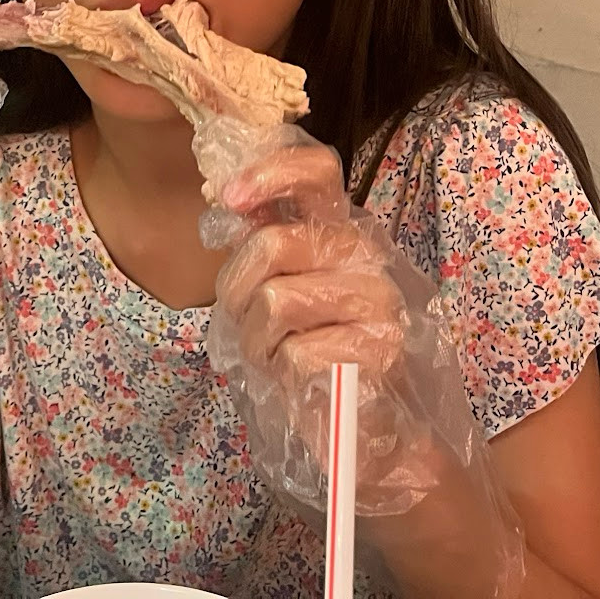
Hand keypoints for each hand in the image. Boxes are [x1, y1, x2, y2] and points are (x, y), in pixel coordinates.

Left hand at [216, 144, 417, 477]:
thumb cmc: (309, 351)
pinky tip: (299, 382)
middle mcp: (364, 254)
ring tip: (276, 355)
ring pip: (275, 300)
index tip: (230, 196)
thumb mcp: (275, 289)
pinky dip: (281, 373)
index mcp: (339, 229)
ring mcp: (377, 300)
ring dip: (256, 338)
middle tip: (248, 321)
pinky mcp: (379, 349)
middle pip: (272, 243)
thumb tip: (220, 198)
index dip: (271, 172)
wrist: (364, 428)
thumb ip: (257, 243)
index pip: (318, 171)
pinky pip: (294, 352)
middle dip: (237, 289)